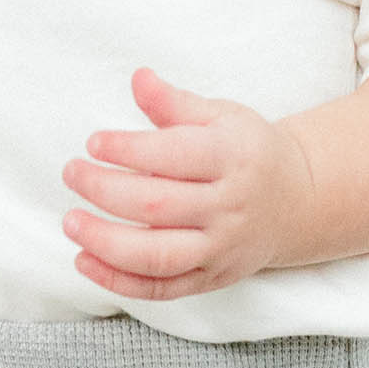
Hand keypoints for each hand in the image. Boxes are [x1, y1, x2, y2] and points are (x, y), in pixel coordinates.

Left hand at [60, 68, 315, 299]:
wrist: (297, 202)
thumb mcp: (221, 116)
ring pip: (158, 256)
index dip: (128, 150)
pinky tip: (84, 261)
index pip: (174, 156)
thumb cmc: (249, 151)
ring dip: (106, 242)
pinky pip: (162, 289)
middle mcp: (228, 208)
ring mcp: (221, 249)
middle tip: (72, 173)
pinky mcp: (212, 279)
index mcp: (233, 158)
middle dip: (105, 191)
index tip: (94, 142)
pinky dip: (119, 282)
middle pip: (158, 207)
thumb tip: (138, 78)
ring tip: (71, 221)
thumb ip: (175, 103)